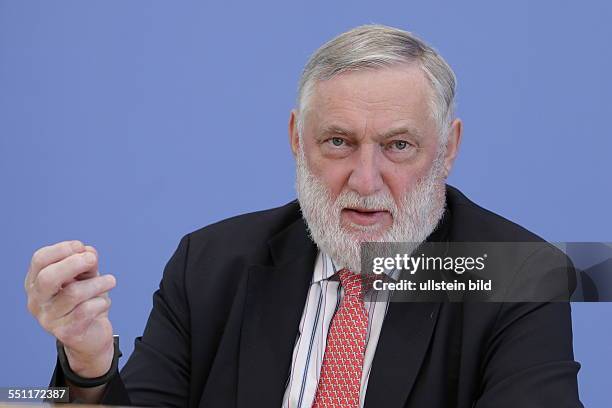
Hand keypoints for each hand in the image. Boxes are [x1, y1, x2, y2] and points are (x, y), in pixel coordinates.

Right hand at [25, 240, 116, 377]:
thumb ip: (86, 262)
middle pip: (48, 277)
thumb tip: (88, 253)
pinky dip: (102, 302)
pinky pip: (87, 310)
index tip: (81, 247)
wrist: (92, 335)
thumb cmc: (86, 300)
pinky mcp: (66, 333)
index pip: (40, 260)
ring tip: (110, 281)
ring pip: (74, 293)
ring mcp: (49, 319)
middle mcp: (37, 301)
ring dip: (98, 283)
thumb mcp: (85, 276)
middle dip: (74, 263)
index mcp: (36, 283)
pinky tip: (104, 302)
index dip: (62, 249)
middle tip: (93, 259)